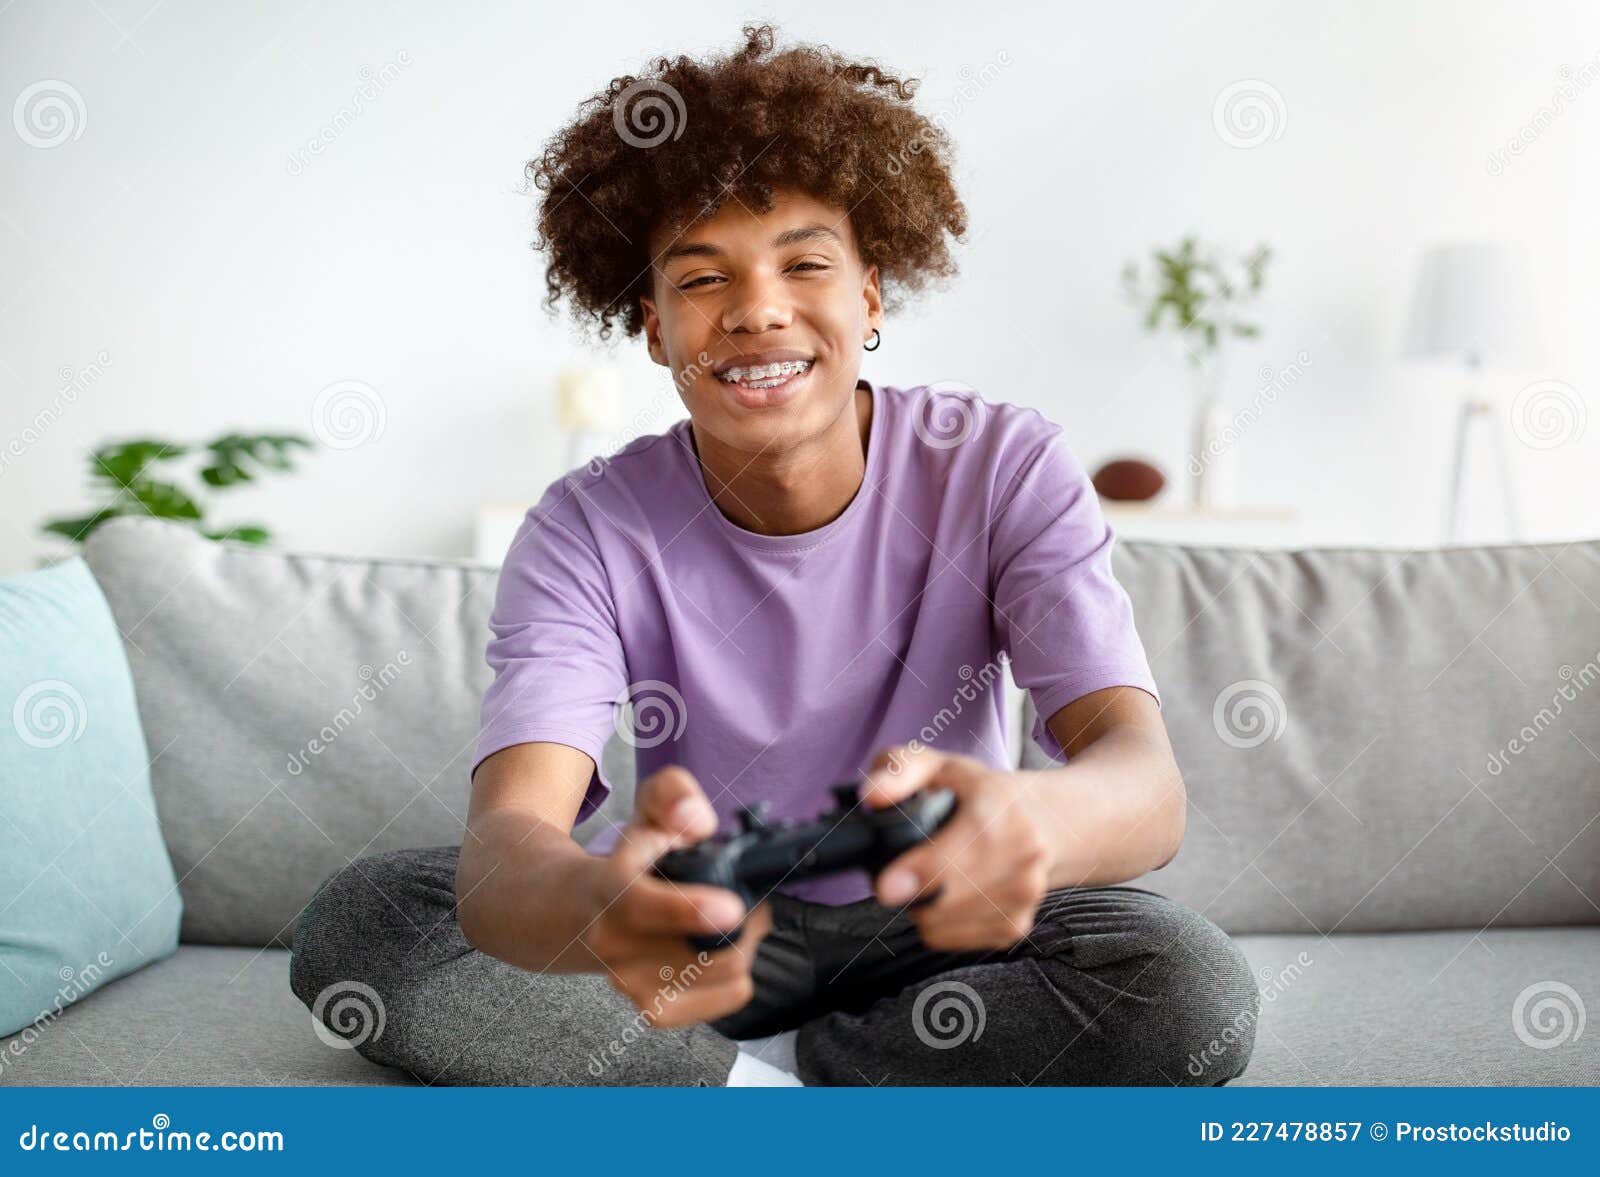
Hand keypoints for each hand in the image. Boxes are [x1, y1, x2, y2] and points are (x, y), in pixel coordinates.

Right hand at [579, 766, 770, 1026]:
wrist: (584, 913)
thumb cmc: (633, 861)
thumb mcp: (649, 808)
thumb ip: (673, 795)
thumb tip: (694, 821)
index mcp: (611, 888)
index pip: (640, 905)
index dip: (687, 909)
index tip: (732, 908)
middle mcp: (613, 944)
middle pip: (705, 946)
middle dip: (747, 918)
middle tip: (747, 896)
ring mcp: (631, 984)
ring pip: (727, 972)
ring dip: (747, 943)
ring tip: (734, 920)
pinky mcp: (656, 1011)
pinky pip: (729, 996)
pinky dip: (742, 971)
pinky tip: (724, 951)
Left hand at [860, 745, 1049, 950]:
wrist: (1052, 824)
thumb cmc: (988, 796)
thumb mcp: (942, 767)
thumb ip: (900, 771)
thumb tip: (872, 797)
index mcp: (1001, 816)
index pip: (954, 859)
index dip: (915, 876)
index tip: (886, 887)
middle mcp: (1021, 860)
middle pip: (942, 902)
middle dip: (910, 891)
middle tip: (901, 872)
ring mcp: (1023, 898)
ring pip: (940, 926)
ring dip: (922, 908)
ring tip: (932, 878)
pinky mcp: (1016, 928)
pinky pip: (952, 940)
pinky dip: (939, 922)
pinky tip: (949, 896)